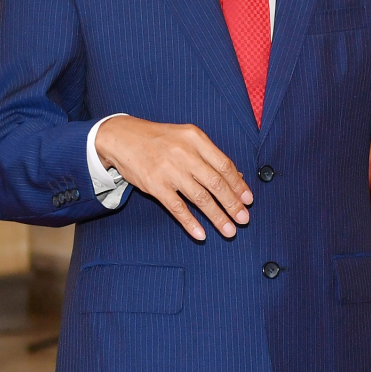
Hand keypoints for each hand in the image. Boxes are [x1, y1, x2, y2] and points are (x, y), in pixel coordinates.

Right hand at [95, 115, 251, 239]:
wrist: (122, 137)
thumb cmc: (158, 139)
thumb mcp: (186, 138)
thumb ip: (210, 156)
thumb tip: (236, 176)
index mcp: (196, 139)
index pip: (224, 165)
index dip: (238, 185)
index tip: (248, 200)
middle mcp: (185, 153)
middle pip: (216, 182)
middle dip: (233, 203)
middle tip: (244, 219)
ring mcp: (169, 170)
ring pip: (200, 198)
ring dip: (217, 216)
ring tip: (229, 230)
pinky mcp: (154, 185)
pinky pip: (177, 208)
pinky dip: (190, 222)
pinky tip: (201, 233)